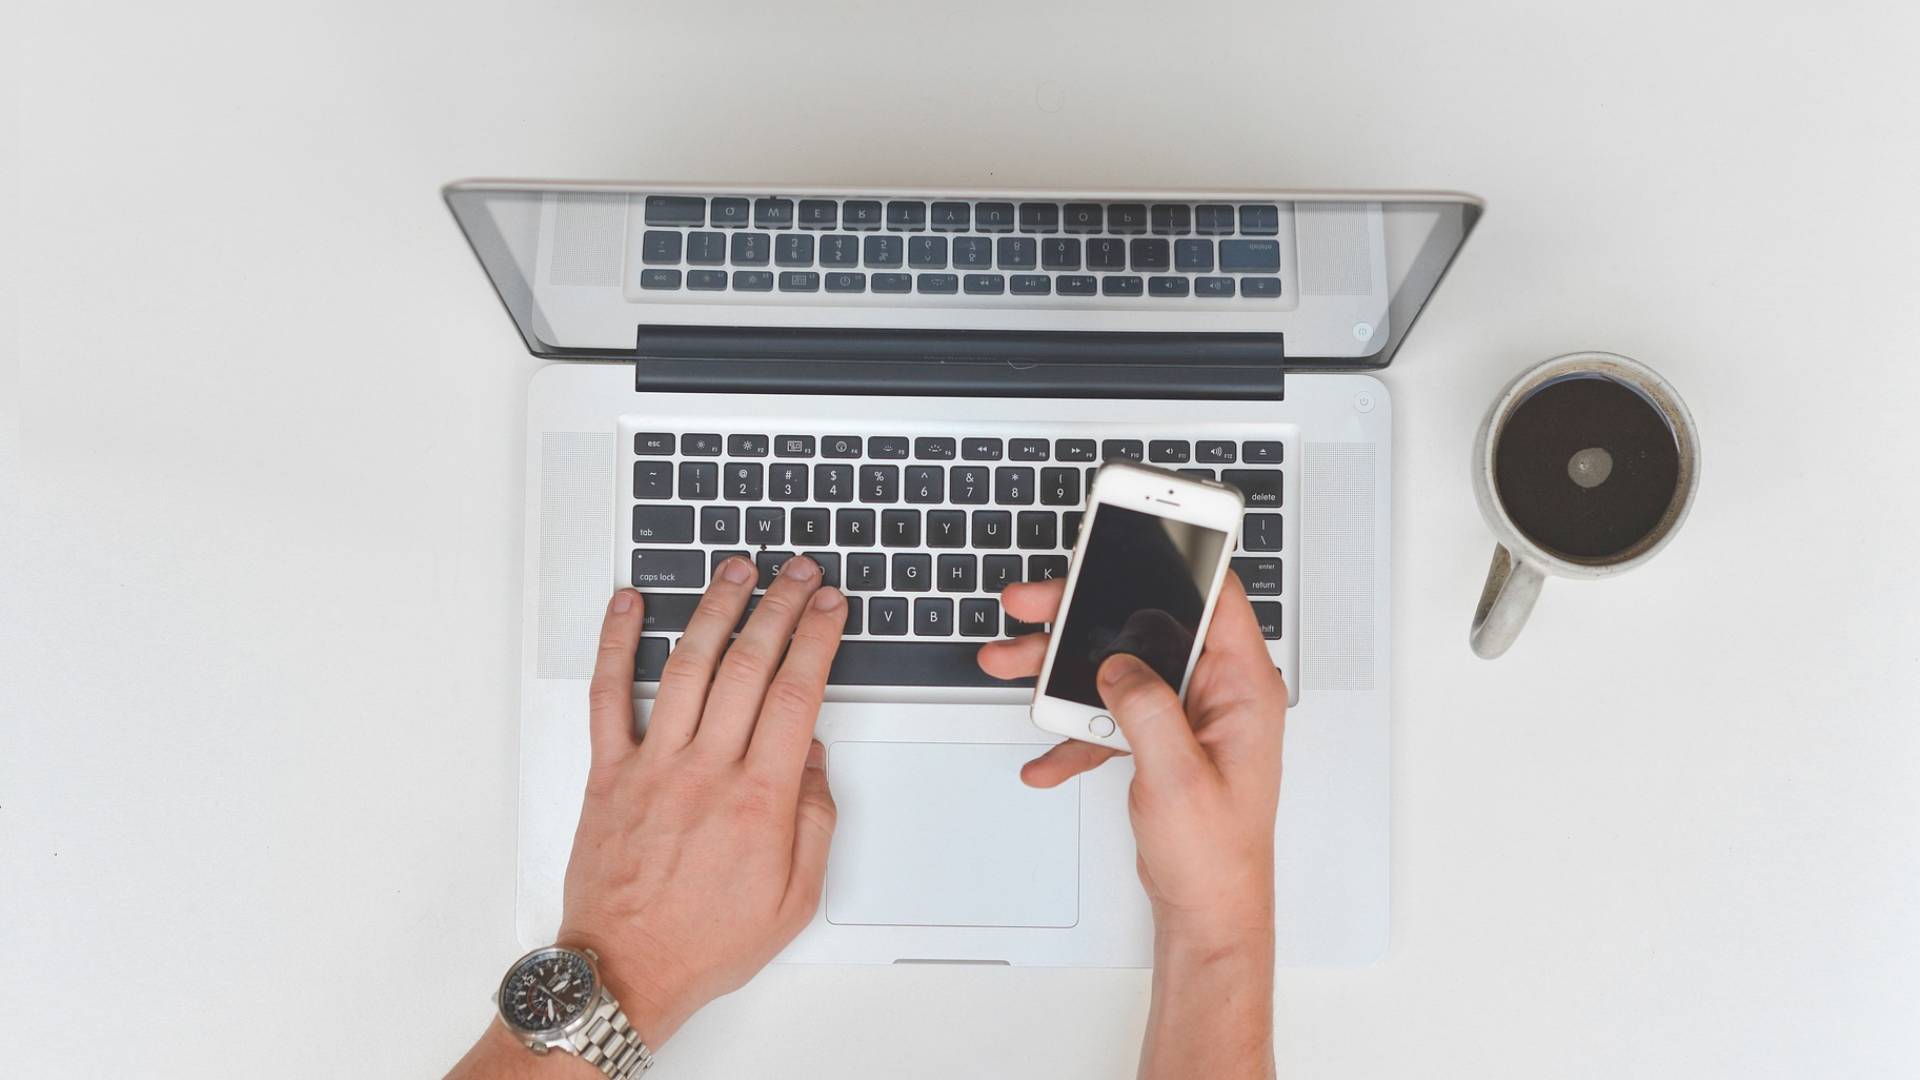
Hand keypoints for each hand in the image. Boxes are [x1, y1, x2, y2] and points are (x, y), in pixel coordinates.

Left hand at [557, 555, 844, 1046]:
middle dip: (780, 607)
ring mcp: (653, 766)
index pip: (796, 694)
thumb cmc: (706, 940)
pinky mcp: (609, 773)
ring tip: (736, 569)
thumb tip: (812, 756)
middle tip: (799, 573)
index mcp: (759, 799)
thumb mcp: (795, 897)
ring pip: (688, 666)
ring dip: (715, 608)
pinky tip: (629, 605)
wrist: (627, 971)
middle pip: (749, 665)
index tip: (831, 606)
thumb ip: (814, 820)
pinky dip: (616, 644)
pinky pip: (608, 695)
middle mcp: (706, 771)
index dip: (817, 639)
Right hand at [976, 574, 1286, 943]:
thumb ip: (1145, 709)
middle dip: (1084, 613)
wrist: (1206, 910)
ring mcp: (1186, 715)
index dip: (1178, 558)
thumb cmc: (1217, 853)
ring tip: (1011, 661)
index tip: (1135, 533)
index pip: (1216, 596)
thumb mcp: (1177, 775)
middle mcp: (1217, 692)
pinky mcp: (1160, 739)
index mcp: (1242, 687)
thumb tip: (1116, 666)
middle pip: (1148, 624)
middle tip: (1034, 602)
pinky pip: (1109, 716)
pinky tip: (1046, 755)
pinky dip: (1073, 730)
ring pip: (1118, 667)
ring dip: (1061, 669)